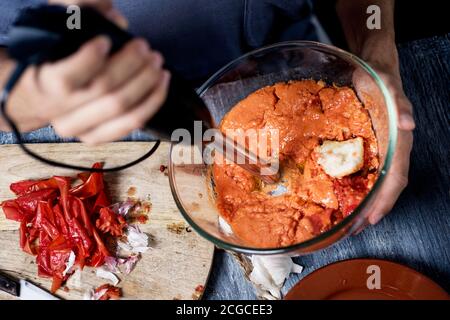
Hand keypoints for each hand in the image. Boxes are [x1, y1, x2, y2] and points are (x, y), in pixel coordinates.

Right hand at [6, 0, 169, 143]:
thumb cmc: (57, 60)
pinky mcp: (100, 136)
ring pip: (121, 107)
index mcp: (43, 85)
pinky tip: (162, 82)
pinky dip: (152, 101)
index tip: (105, 40)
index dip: (90, 59)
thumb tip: (116, 19)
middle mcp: (60, 111)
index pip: (66, 78)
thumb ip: (81, 14)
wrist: (44, 96)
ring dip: (146, 82)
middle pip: (103, 90)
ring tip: (156, 62)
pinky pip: (133, 122)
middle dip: (130, 64)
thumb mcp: (61, 32)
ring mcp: (81, 129)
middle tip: (143, 47)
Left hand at [354, 62, 414, 231]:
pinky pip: (366, 170)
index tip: (371, 219)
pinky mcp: (369, 144)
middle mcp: (392, 148)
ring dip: (367, 202)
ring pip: (378, 181)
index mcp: (399, 141)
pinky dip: (359, 186)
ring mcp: (381, 148)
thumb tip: (409, 126)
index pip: (396, 178)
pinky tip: (346, 194)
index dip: (385, 200)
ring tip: (352, 220)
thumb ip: (399, 103)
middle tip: (355, 228)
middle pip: (388, 186)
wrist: (374, 66)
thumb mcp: (387, 86)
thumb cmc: (380, 76)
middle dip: (374, 209)